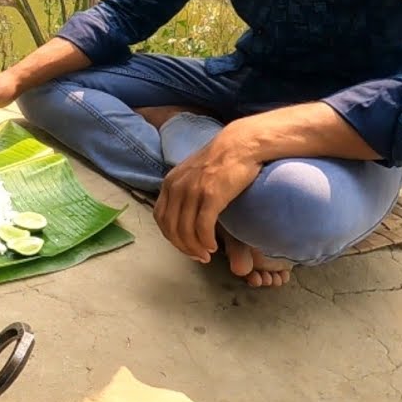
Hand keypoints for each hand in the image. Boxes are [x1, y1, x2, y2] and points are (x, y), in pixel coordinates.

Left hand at [154, 129, 261, 261]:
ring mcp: (193, 191)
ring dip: (195, 248)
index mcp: (169, 183)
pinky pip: (202, 226)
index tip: (184, 246)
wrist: (240, 145)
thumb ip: (183, 191)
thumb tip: (183, 216)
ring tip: (206, 254)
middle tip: (197, 256)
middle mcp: (177, 187)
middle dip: (183, 247)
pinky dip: (206, 241)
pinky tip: (213, 246)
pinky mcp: (211, 195)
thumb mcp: (192, 174)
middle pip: (171, 228)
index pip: (160, 218)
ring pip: (185, 230)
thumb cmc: (221, 161)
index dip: (170, 237)